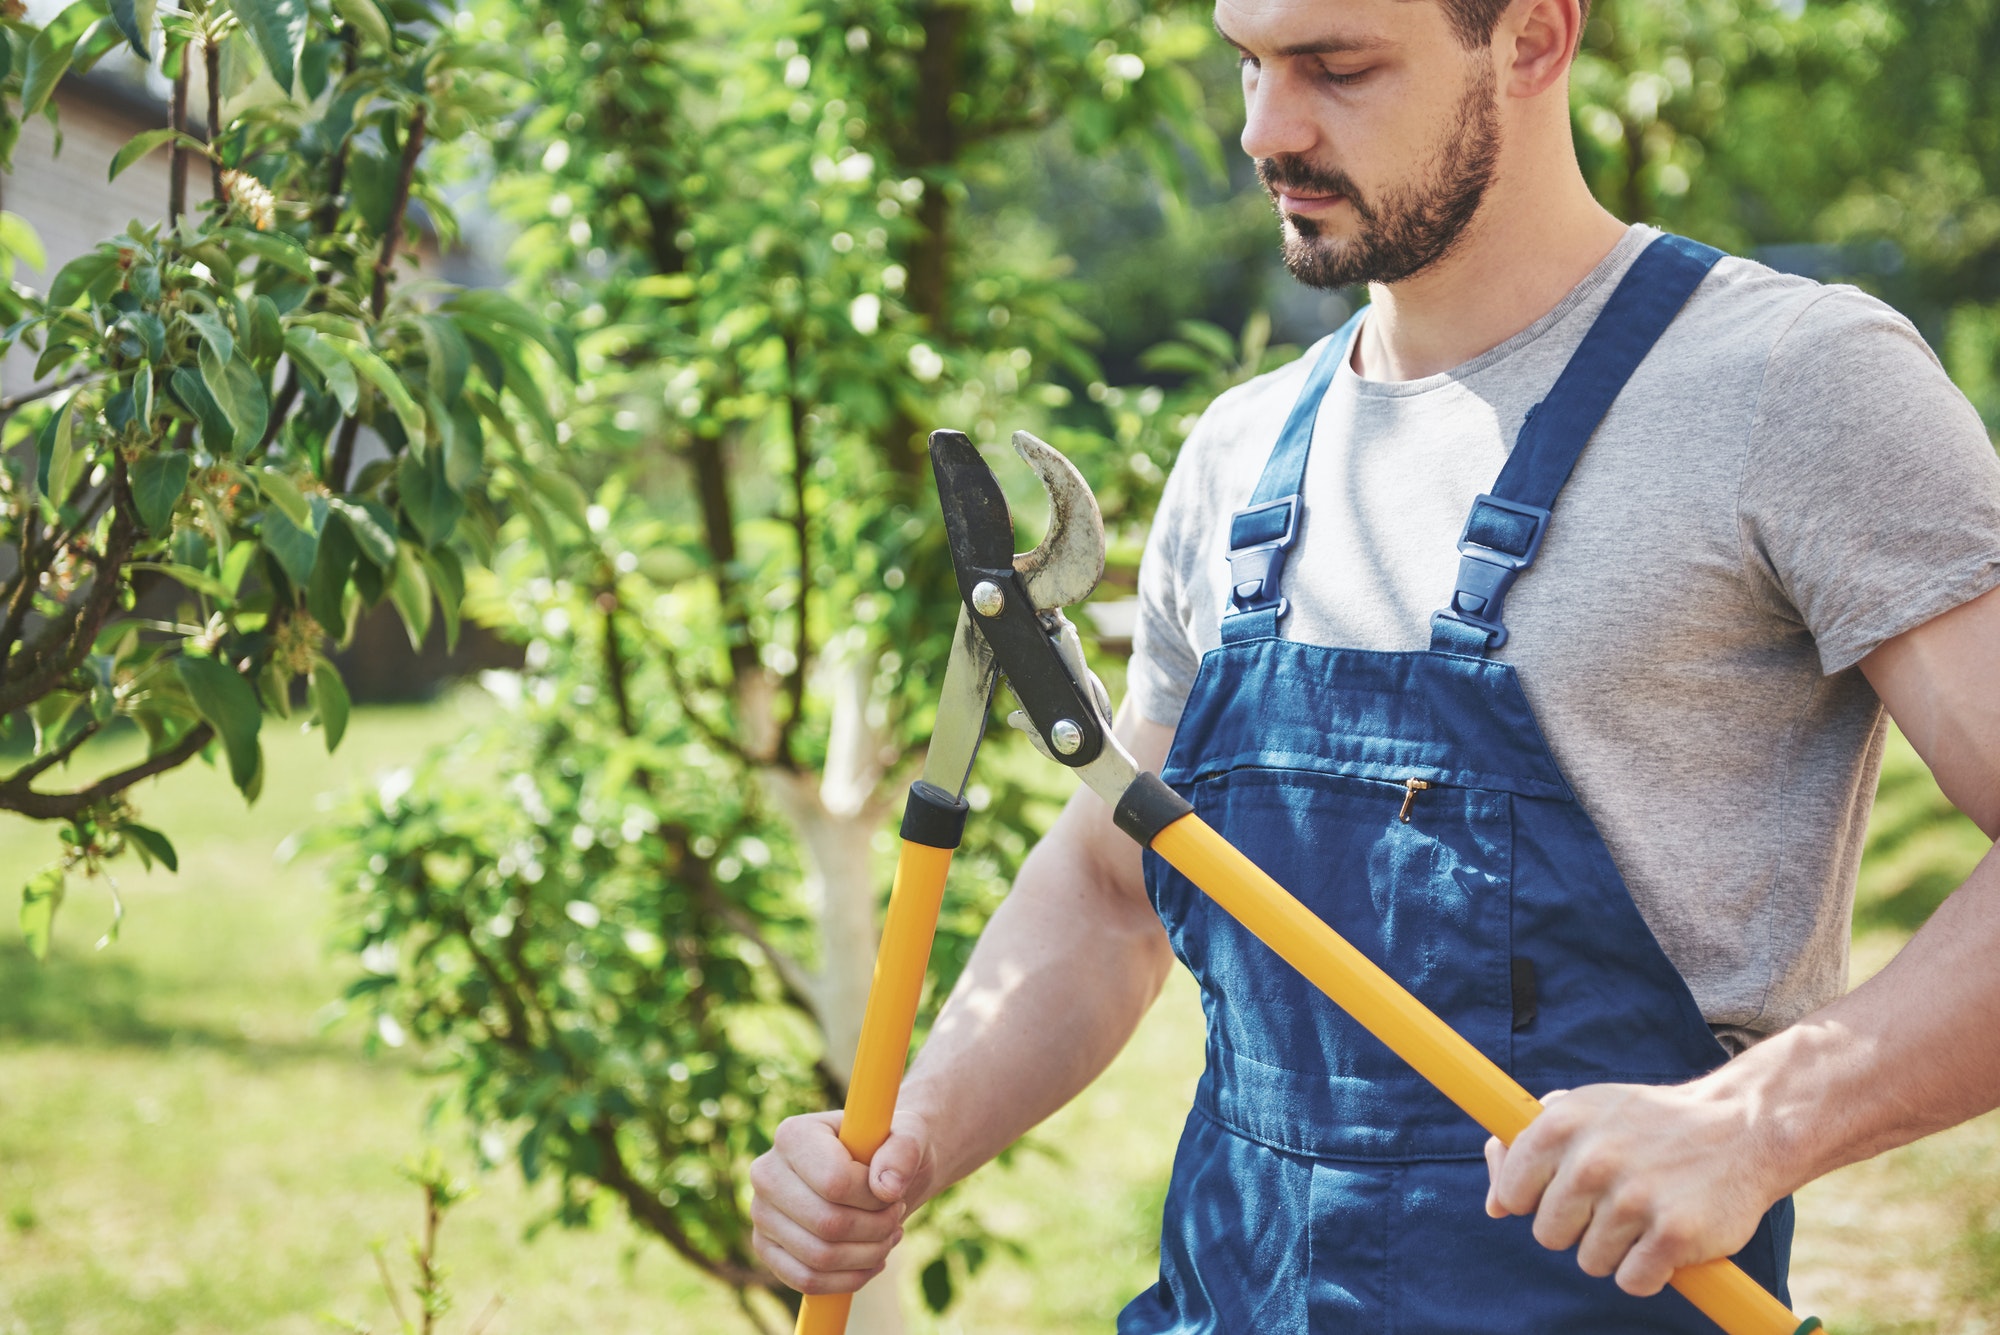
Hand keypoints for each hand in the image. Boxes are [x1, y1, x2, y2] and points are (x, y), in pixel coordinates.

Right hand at [750, 1108, 935, 1295]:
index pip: (835, 1183)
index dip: (873, 1199)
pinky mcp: (766, 1248)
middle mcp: (767, 1173)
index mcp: (793, 1135)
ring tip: (889, 1236)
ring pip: (820, 1257)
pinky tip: (872, 1261)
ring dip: (868, 1255)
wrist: (873, 1170)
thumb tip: (887, 1189)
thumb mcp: (908, 1135)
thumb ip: (903, 1151)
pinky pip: (807, 1280)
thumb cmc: (889, 1149)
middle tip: (896, 1216)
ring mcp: (761, 1213)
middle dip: (876, 1228)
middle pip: (828, 1224)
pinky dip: (848, 1279)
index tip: (893, 1194)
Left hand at [1483, 1082, 1781, 1296]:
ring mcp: (1632, 1198)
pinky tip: (1667, 1236)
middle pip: (1548, 1235)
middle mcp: (1591, 1160)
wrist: (1742, 1126)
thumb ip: (1529, 1147)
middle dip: (1578, 1228)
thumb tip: (1493, 1204)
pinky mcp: (1672, 1234)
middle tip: (1616, 1200)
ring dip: (1617, 1249)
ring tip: (1647, 1210)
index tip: (1564, 1192)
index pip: (1510, 1195)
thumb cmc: (1651, 1123)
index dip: (1534, 1202)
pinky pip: (1633, 1281)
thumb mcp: (1586, 1111)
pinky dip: (1650, 1271)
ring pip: (1590, 1261)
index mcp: (1560, 1124)